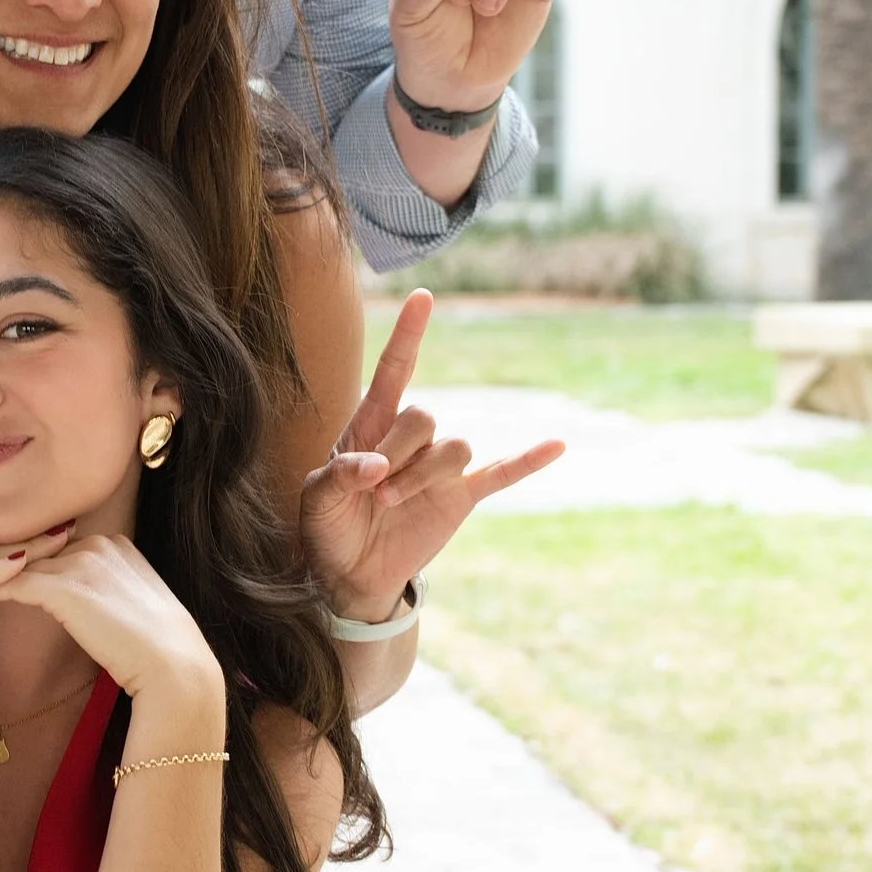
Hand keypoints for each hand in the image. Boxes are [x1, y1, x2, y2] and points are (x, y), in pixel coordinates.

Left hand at [0, 529, 219, 714]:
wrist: (175, 670)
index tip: (2, 566)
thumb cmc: (158, 651)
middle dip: (4, 561)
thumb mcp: (136, 610)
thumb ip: (111, 595)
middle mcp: (99, 544)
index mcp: (118, 546)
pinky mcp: (66, 588)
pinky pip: (14, 583)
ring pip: (22, 564)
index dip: (32, 562)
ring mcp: (83, 563)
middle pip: (38, 552)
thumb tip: (93, 608)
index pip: (61, 550)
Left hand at [302, 291, 562, 625]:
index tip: (422, 298)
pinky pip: (501, 474)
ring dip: (424, 475)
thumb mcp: (315, 500)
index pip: (394, 372)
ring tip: (391, 502)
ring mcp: (439, 468)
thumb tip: (376, 466)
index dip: (408, 336)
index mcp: (371, 426)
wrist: (351, 574)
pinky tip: (556, 445)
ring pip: (454, 447)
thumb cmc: (327, 528)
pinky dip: (527, 461)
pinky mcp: (460, 497)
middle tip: (375, 492)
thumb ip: (339, 475)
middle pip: (425, 416)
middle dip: (401, 453)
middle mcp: (409, 439)